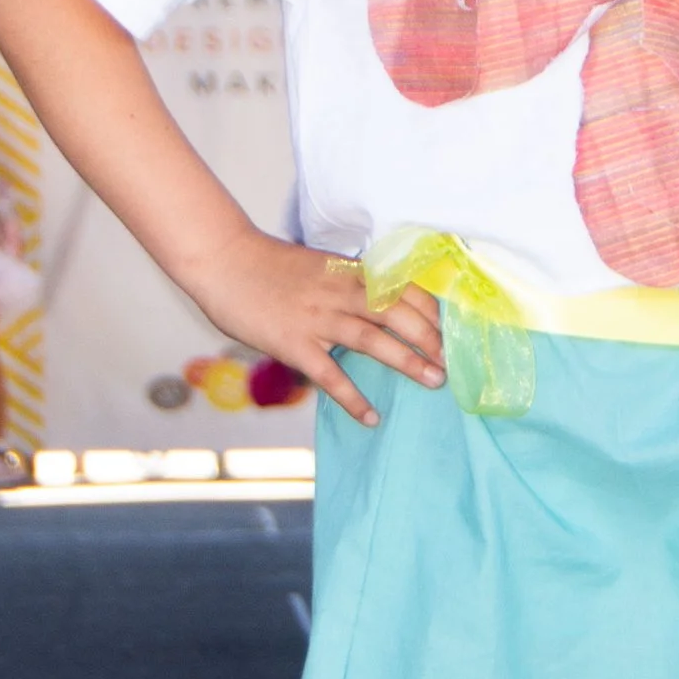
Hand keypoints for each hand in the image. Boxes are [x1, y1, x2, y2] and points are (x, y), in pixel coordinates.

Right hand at [188, 234, 444, 429]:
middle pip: (398, 314)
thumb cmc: (269, 264)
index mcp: (349, 271)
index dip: (433, 310)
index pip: (404, 288)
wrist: (224, 260)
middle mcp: (340, 292)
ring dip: (408, 362)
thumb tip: (380, 301)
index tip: (454, 328)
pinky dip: (354, 399)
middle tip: (452, 361)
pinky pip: (331, 376)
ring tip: (434, 381)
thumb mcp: (319, 265)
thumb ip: (349, 282)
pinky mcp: (294, 343)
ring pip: (374, 341)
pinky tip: (372, 417)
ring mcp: (317, 318)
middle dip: (431, 338)